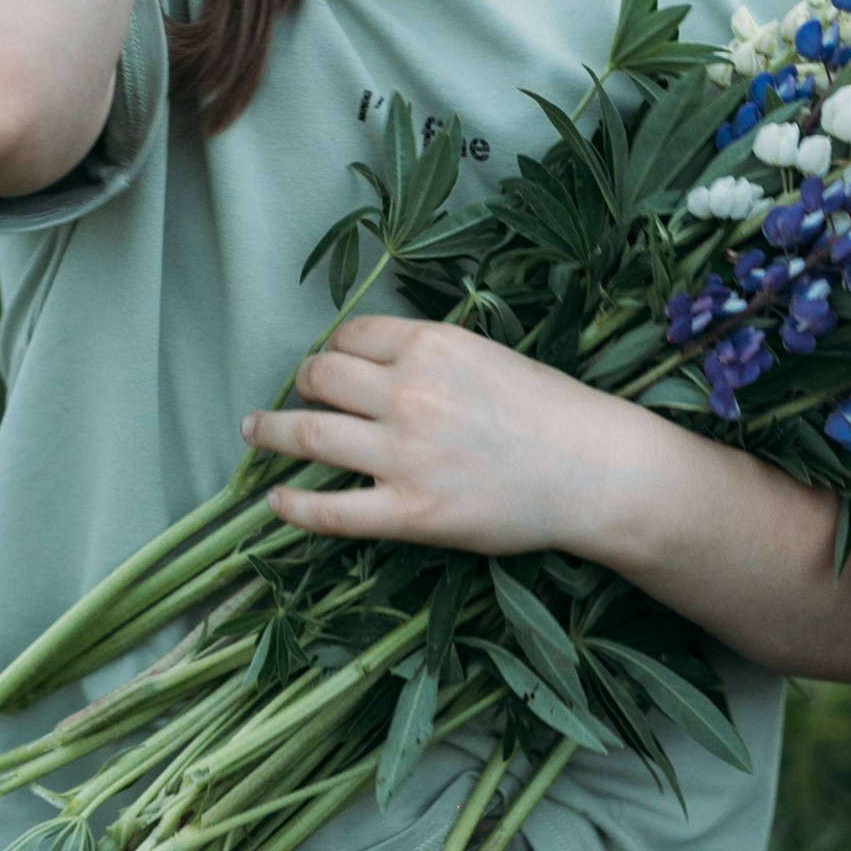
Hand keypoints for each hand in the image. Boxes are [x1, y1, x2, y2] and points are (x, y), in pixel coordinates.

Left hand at [242, 317, 651, 559]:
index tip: (329, 366)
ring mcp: (405, 455)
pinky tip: (274, 501)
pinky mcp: (410, 512)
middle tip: (292, 398)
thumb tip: (374, 361)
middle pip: (321, 378)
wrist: (594, 470)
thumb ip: (429, 356)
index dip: (332, 351)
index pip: (350, 337)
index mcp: (430, 345)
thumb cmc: (551, 409)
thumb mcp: (487, 354)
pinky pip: (332, 510)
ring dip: (274, 434)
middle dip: (301, 385)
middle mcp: (409, 393)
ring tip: (255, 433)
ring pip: (311, 436)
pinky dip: (294, 506)